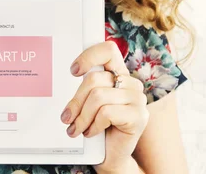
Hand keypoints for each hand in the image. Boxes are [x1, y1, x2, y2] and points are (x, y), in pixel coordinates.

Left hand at [61, 41, 148, 172]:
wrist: (110, 156)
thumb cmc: (97, 127)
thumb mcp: (88, 104)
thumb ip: (86, 88)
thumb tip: (69, 77)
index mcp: (118, 75)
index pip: (108, 50)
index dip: (89, 56)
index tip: (73, 71)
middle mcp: (130, 84)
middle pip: (94, 79)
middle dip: (75, 101)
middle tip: (67, 117)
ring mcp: (138, 100)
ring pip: (98, 97)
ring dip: (82, 117)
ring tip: (77, 128)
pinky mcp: (139, 116)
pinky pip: (106, 113)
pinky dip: (94, 124)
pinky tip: (91, 132)